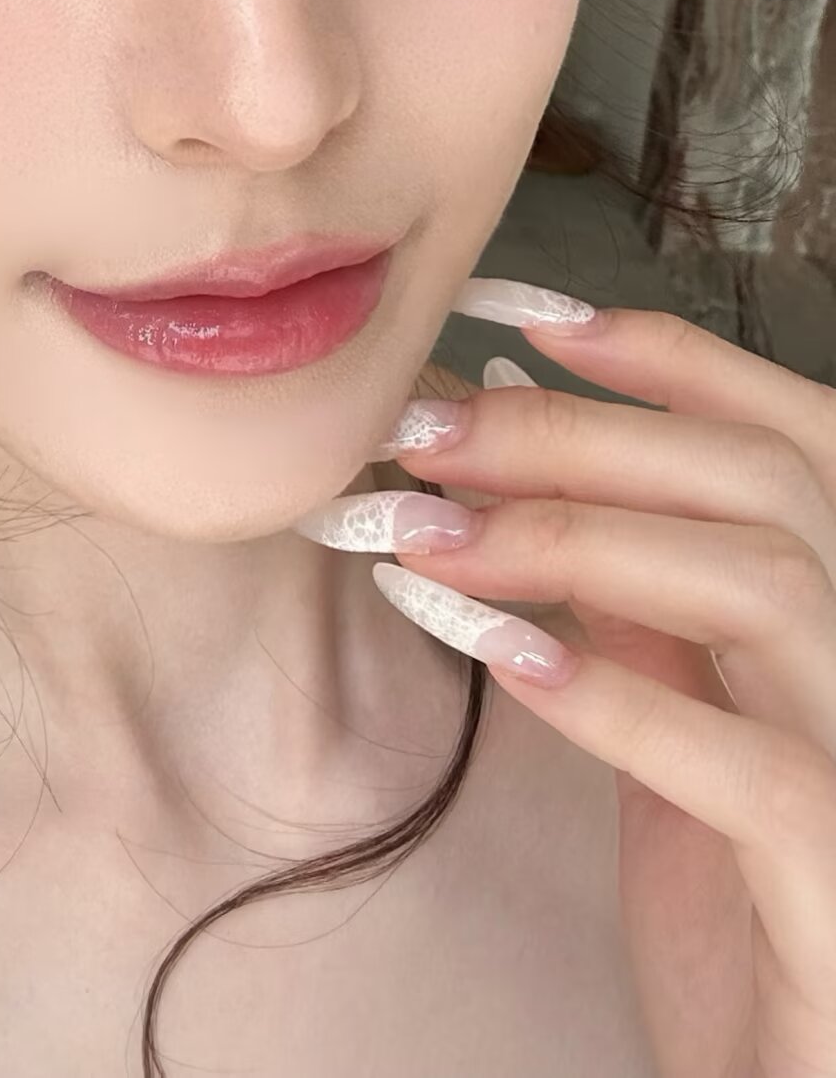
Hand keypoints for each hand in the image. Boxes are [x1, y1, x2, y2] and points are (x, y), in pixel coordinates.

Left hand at [298, 288, 835, 1077]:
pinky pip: (755, 770)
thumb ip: (637, 595)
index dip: (663, 355)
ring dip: (569, 538)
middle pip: (760, 481)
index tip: (510, 310)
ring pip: (763, 584)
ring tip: (419, 535)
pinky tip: (499, 654)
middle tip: (417, 431)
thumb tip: (520, 437)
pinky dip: (619, 700)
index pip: (797, 432)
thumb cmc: (743, 902)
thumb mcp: (685, 720)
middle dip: (574, 435)